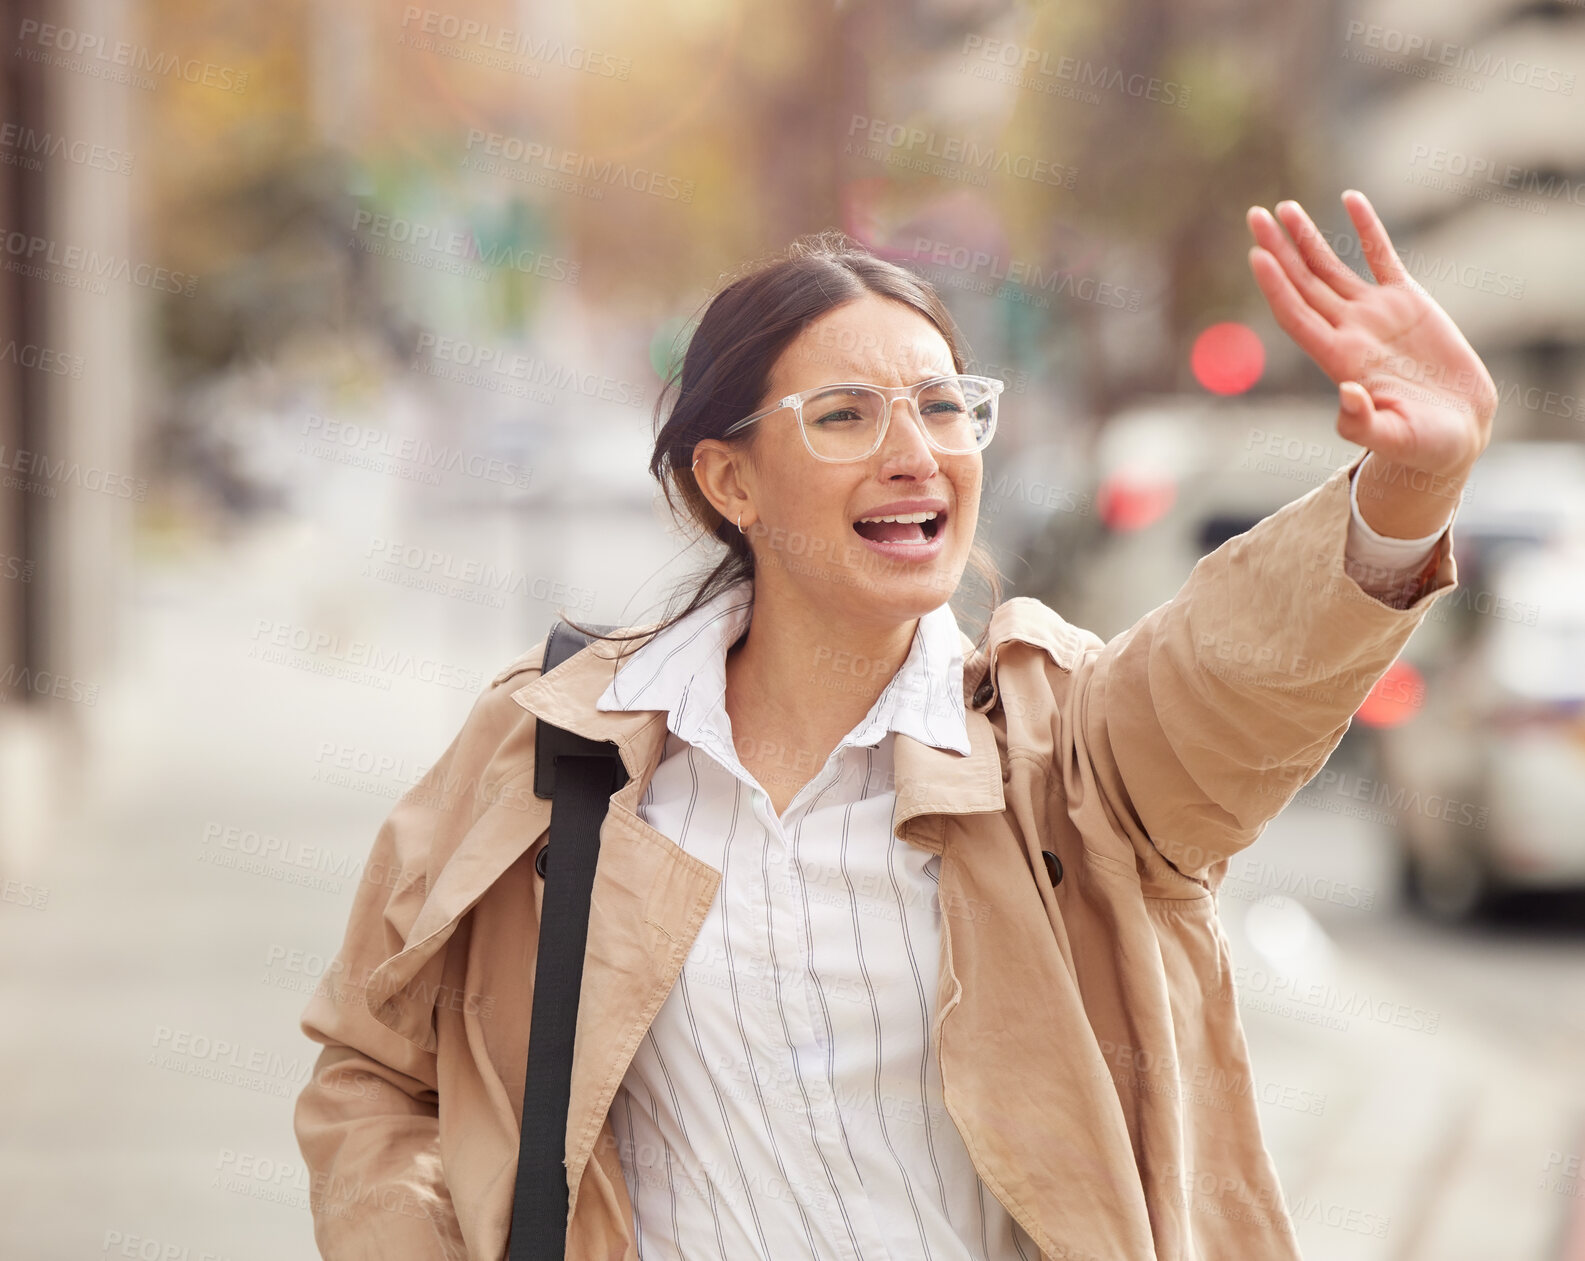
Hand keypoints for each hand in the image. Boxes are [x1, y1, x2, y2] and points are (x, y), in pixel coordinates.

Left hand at [1246, 190, 1497, 534]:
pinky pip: (1382, 256)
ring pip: (1332, 268)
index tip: (1256, 255)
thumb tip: (1347, 394)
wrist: (1458, 432)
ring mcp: (1375, 315)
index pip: (1296, 316)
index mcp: (1340, 362)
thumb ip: (1364, 424)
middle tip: (1253, 215)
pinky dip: (1367, 228)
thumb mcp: (1394, 439)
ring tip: (1284, 208)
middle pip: (1303, 284)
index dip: (1275, 287)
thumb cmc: (1423, 446)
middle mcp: (1349, 332)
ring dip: (1307, 239)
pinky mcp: (1408, 303)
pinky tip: (1350, 198)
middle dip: (1278, 250)